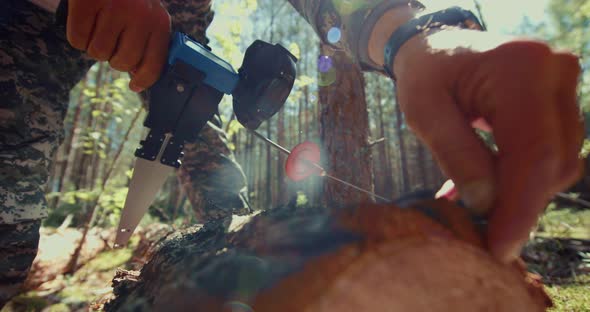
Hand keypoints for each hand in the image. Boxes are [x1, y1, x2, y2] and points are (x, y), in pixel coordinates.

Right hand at [66, 0, 171, 91]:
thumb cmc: (130, 0)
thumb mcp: (148, 17)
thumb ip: (147, 45)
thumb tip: (139, 79)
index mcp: (160, 22)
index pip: (153, 65)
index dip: (143, 80)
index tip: (135, 86)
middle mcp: (141, 17)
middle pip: (122, 63)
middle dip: (114, 58)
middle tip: (112, 42)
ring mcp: (114, 9)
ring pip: (98, 53)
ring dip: (94, 46)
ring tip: (99, 27)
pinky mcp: (87, 3)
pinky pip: (77, 39)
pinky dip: (77, 35)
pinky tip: (85, 21)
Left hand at [393, 29, 583, 261]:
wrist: (439, 46)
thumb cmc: (425, 75)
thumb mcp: (424, 113)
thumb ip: (456, 157)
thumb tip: (487, 206)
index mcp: (520, 71)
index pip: (534, 154)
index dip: (520, 209)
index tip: (499, 249)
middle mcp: (555, 73)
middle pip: (553, 162)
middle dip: (519, 206)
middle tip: (482, 234)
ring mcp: (564, 84)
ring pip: (558, 162)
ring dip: (520, 193)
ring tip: (478, 205)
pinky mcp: (561, 100)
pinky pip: (552, 151)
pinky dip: (523, 177)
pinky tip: (490, 189)